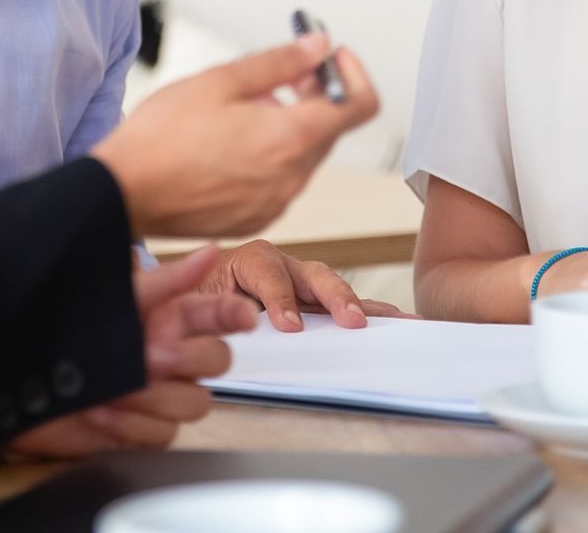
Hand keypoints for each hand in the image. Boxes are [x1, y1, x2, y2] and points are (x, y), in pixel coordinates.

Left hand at [6, 247, 256, 457]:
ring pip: (194, 402)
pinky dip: (132, 424)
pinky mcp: (142, 429)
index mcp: (169, 318)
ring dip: (155, 396)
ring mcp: (159, 394)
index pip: (218, 314)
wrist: (19, 383)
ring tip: (117, 385)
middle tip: (151, 355)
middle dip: (186, 359)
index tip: (244, 314)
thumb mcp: (118, 300)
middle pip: (216, 362)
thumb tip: (209, 251)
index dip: (234, 313)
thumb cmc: (65, 332)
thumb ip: (168, 281)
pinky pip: (162, 434)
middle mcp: (169, 355)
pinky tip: (104, 410)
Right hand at [92, 34, 377, 237]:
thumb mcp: (220, 81)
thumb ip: (279, 62)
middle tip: (280, 73)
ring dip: (288, 125)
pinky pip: (278, 181)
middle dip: (313, 95)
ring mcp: (274, 203)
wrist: (122, 194)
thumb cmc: (161, 138)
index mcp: (290, 139)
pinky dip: (268, 156)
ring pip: (302, 155)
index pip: (359, 106)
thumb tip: (318, 47)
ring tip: (241, 109)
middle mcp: (291, 178)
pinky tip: (230, 142)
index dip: (352, 74)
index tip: (332, 58)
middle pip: (328, 128)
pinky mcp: (254, 218)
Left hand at [204, 239, 413, 331]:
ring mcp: (302, 284)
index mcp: (248, 260)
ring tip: (398, 322)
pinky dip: (370, 314)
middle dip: (335, 296)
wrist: (188, 299)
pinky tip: (398, 324)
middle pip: (314, 275)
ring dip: (364, 306)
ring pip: (336, 290)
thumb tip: (232, 319)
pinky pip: (344, 308)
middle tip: (350, 321)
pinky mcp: (314, 303)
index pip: (268, 274)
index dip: (280, 300)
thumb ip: (210, 308)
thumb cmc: (191, 301)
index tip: (290, 327)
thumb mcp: (190, 303)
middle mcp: (282, 266)